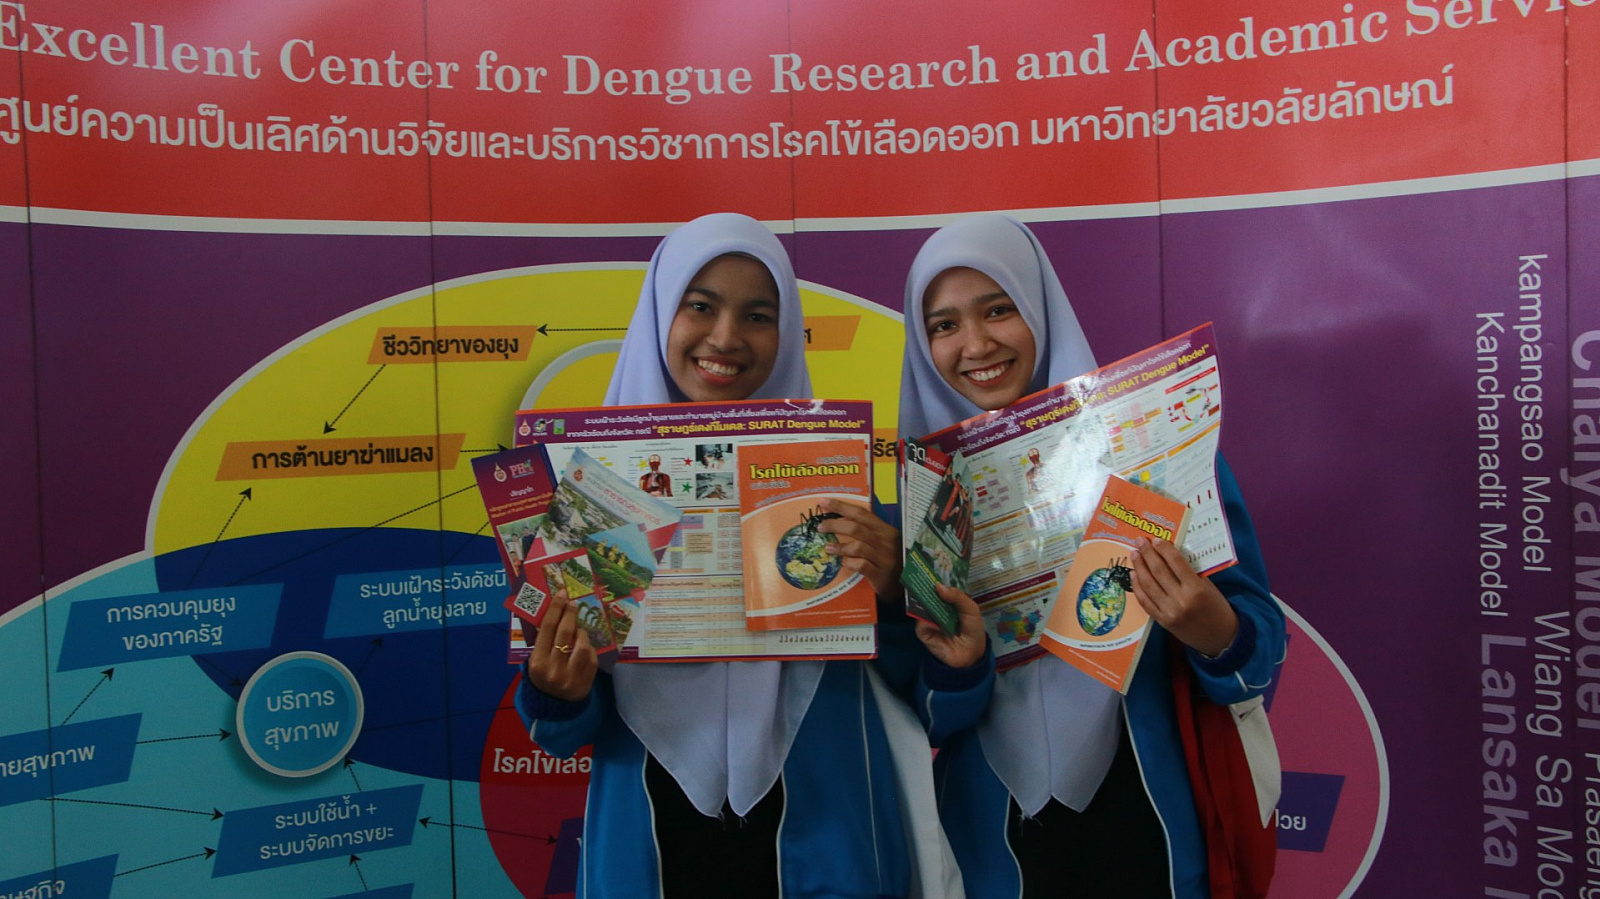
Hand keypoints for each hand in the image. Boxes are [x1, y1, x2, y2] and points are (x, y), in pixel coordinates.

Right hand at [525, 592, 597, 701]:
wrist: (552, 706)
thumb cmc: (542, 677)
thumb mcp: (534, 661)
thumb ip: (541, 641)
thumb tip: (552, 612)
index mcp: (537, 663)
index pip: (547, 629)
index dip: (555, 608)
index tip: (562, 595)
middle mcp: (553, 669)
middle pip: (564, 633)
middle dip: (570, 614)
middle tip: (573, 603)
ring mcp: (571, 677)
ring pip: (581, 645)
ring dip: (581, 633)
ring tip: (578, 630)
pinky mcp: (585, 683)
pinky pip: (591, 658)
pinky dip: (588, 648)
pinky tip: (584, 647)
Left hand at [818, 499, 902, 600]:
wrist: (906, 582)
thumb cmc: (889, 558)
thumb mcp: (883, 541)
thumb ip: (866, 530)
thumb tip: (839, 520)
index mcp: (885, 530)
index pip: (861, 513)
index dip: (841, 506)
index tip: (824, 502)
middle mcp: (885, 542)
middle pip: (856, 528)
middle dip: (835, 525)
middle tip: (821, 527)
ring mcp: (883, 558)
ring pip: (857, 547)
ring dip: (839, 546)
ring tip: (827, 547)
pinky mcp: (880, 574)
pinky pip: (860, 565)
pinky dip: (849, 562)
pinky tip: (842, 562)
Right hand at [914, 584, 986, 668]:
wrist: (971, 654)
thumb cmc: (973, 630)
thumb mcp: (970, 609)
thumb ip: (957, 597)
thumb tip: (938, 586)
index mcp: (947, 601)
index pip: (938, 588)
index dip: (934, 580)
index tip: (927, 570)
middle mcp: (936, 608)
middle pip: (926, 596)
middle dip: (924, 588)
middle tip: (920, 578)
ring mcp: (928, 620)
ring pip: (921, 608)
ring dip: (923, 602)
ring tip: (925, 595)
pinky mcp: (923, 632)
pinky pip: (920, 623)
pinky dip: (927, 622)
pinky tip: (936, 623)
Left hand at [1129, 537, 1237, 657]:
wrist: (1220, 638)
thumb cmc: (1217, 608)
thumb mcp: (1209, 587)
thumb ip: (1190, 573)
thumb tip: (1170, 555)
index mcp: (1196, 589)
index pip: (1176, 563)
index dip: (1164, 549)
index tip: (1156, 539)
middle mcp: (1181, 600)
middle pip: (1159, 572)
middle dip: (1147, 554)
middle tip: (1139, 541)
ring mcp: (1169, 612)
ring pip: (1148, 585)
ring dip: (1139, 568)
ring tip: (1134, 554)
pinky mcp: (1162, 621)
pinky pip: (1145, 602)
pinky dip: (1137, 587)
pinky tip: (1134, 575)